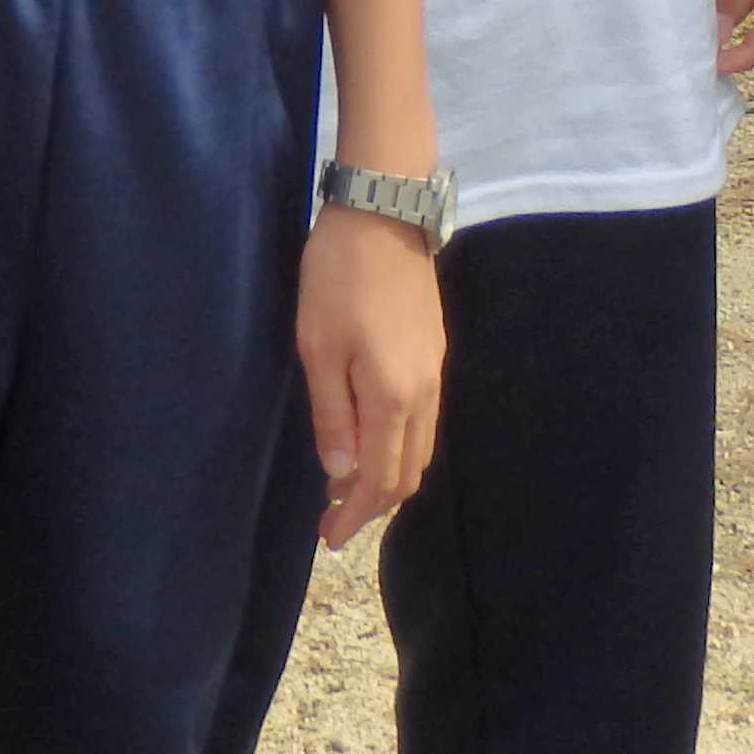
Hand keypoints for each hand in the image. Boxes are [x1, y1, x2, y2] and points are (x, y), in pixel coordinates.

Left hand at [294, 202, 442, 547]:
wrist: (384, 214)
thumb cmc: (339, 278)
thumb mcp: (319, 346)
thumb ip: (332, 414)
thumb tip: (340, 474)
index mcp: (393, 398)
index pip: (380, 479)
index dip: (355, 514)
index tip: (328, 538)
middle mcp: (424, 395)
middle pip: (407, 473)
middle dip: (372, 504)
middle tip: (333, 521)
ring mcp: (435, 373)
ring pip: (419, 449)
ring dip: (387, 477)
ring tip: (347, 487)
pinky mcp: (434, 353)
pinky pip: (422, 422)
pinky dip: (398, 447)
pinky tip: (371, 442)